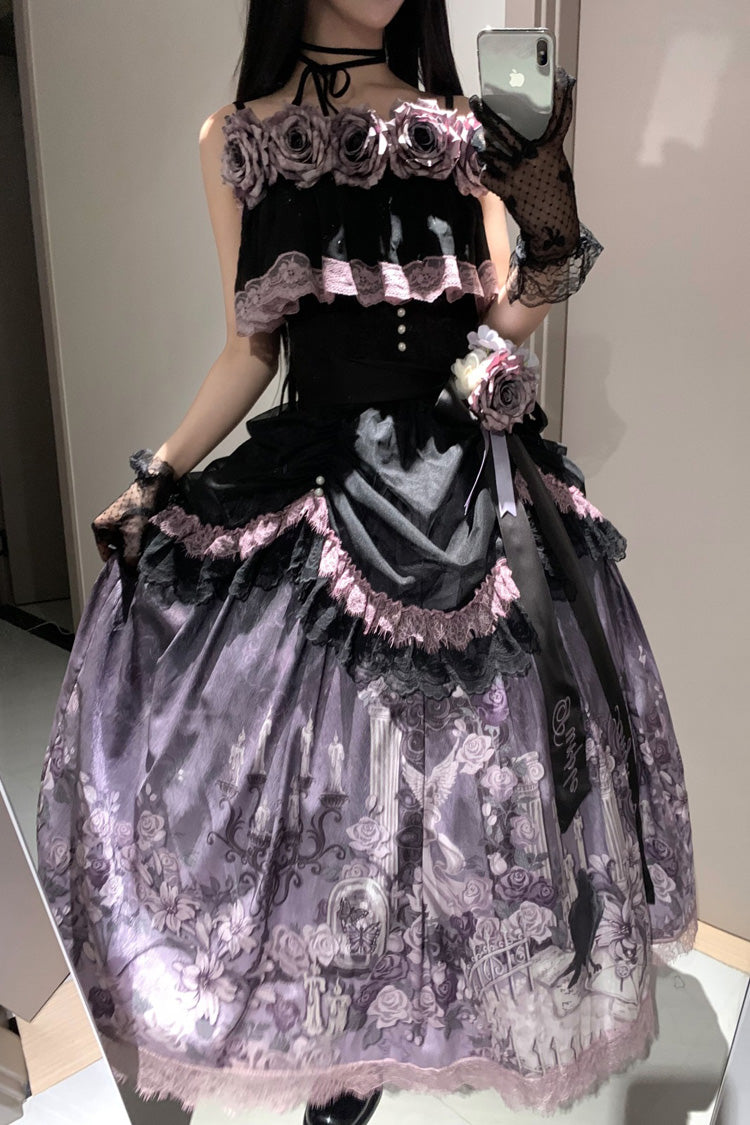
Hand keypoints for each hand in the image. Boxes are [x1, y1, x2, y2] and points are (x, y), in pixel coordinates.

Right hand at [90, 449, 177, 568]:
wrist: (154, 487)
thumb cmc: (140, 507)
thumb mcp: (133, 534)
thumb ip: (130, 554)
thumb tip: (132, 569)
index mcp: (99, 527)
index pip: (105, 554)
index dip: (118, 562)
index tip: (130, 569)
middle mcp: (106, 525)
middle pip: (116, 549)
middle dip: (127, 554)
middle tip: (140, 560)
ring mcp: (117, 523)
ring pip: (126, 543)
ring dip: (135, 547)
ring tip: (145, 549)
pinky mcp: (129, 521)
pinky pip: (132, 537)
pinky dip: (139, 541)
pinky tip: (148, 542)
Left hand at [469, 66, 579, 264]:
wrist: (553, 230)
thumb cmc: (556, 200)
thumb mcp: (556, 169)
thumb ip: (543, 151)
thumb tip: (524, 140)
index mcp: (550, 150)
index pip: (558, 119)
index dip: (562, 98)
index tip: (561, 78)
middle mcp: (531, 157)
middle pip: (504, 129)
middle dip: (487, 113)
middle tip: (476, 101)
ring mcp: (516, 172)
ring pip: (491, 153)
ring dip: (488, 152)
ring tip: (488, 151)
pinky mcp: (505, 188)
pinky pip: (488, 174)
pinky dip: (489, 174)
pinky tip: (494, 176)